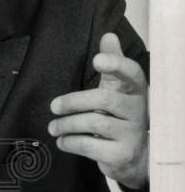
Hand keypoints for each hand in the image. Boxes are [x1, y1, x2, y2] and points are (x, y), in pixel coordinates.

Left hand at [48, 33, 148, 189]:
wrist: (132, 155)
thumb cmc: (119, 116)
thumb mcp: (116, 89)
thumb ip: (112, 64)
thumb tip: (108, 36)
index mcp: (136, 91)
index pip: (131, 73)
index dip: (116, 65)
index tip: (97, 60)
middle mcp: (138, 110)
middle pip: (104, 99)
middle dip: (73, 101)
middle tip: (53, 107)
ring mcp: (131, 133)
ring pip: (95, 123)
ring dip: (67, 124)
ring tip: (53, 126)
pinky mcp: (120, 154)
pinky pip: (90, 145)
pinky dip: (70, 142)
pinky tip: (62, 141)